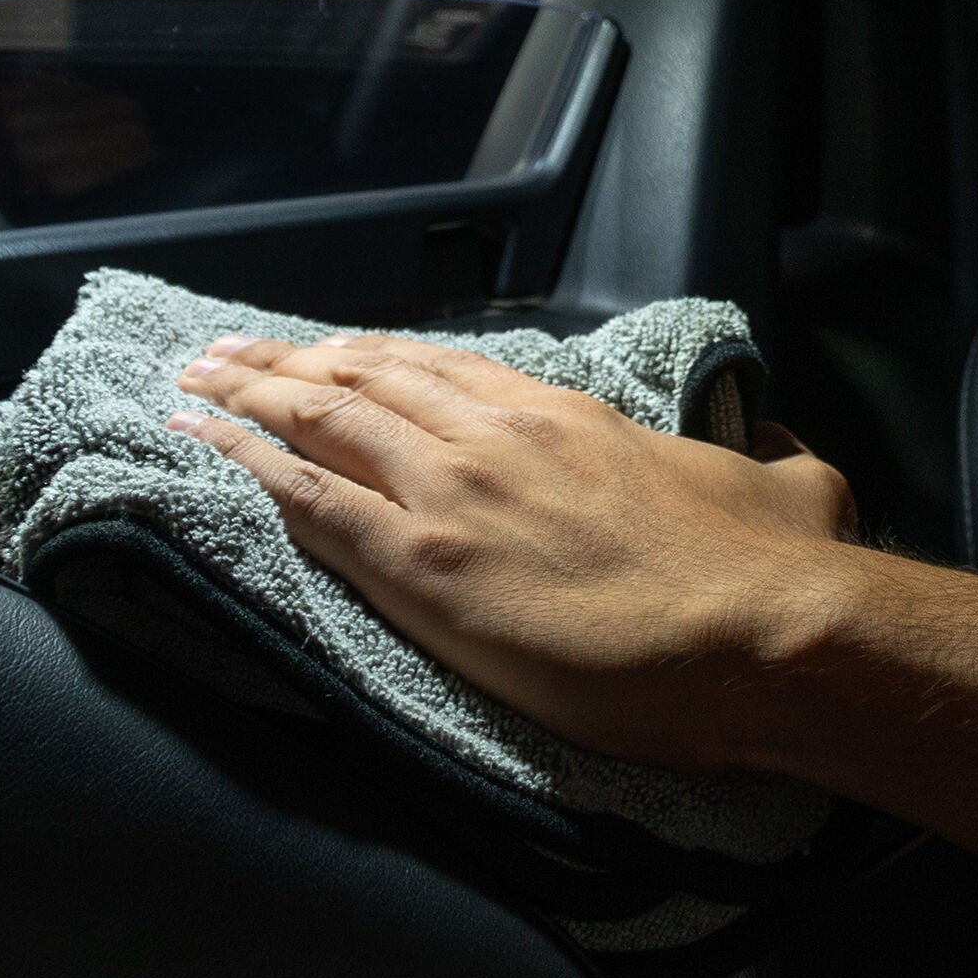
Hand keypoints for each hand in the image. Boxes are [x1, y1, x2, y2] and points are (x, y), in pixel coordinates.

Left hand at [167, 333, 856, 768]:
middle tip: (223, 349)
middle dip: (284, 361)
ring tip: (191, 379)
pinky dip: (241, 461)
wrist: (761, 629)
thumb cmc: (771, 567)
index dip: (372, 356)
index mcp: (568, 417)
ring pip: (323, 421)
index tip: (326, 349)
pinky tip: (196, 439)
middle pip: (365, 380)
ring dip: (247, 394)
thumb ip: (770, 460)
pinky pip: (307, 499)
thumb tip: (786, 455)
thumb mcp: (783, 486)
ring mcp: (455, 494)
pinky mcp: (425, 566)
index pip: (444, 369)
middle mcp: (498, 436)